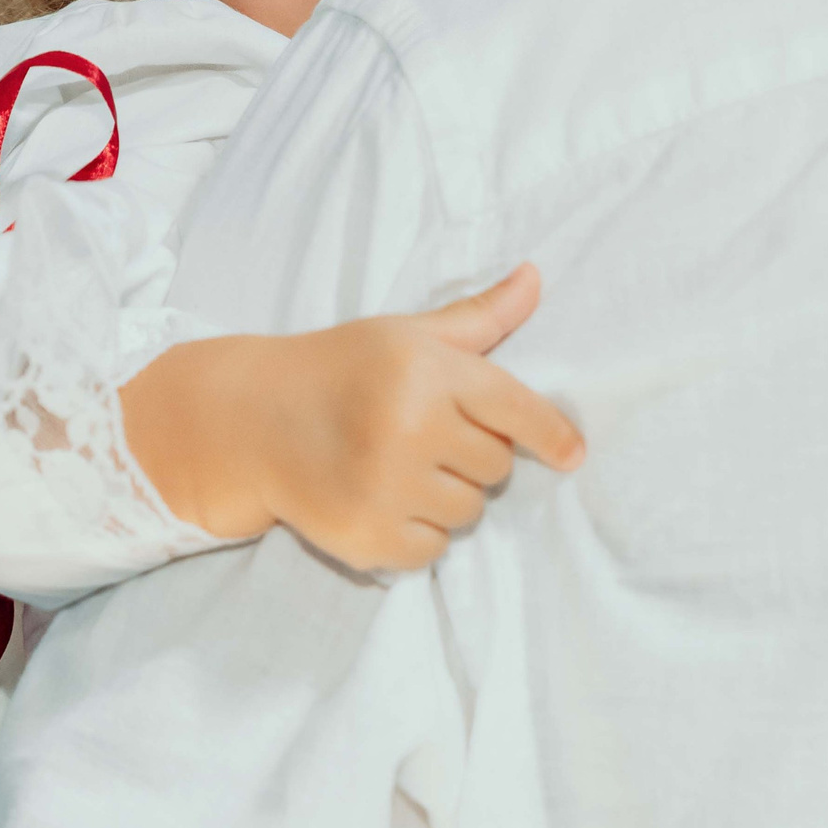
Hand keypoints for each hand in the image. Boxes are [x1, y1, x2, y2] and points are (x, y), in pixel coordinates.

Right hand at [121, 265, 584, 570]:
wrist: (253, 420)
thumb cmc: (342, 369)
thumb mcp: (406, 335)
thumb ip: (479, 317)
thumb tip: (535, 277)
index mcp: (425, 370)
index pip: (514, 408)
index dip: (551, 433)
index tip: (573, 454)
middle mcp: (408, 427)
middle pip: (497, 466)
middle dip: (472, 454)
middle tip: (425, 436)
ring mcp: (386, 486)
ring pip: (470, 511)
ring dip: (448, 496)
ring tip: (399, 467)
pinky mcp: (367, 536)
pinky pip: (433, 550)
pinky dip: (419, 534)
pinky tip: (384, 501)